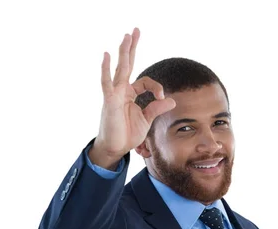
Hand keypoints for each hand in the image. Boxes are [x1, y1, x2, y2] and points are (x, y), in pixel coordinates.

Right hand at [93, 27, 175, 158]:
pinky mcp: (109, 101)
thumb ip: (157, 108)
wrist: (115, 148)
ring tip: (127, 37)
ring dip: (124, 53)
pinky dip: (106, 70)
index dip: (157, 88)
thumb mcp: (146, 120)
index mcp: (131, 94)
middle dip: (132, 48)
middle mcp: (122, 91)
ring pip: (120, 69)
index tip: (162, 98)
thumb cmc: (127, 134)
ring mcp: (114, 94)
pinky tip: (106, 56)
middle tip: (135, 31)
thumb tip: (172, 100)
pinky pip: (106, 83)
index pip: (146, 82)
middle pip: (128, 65)